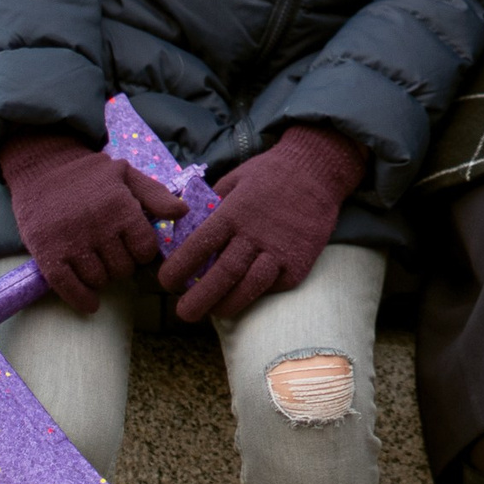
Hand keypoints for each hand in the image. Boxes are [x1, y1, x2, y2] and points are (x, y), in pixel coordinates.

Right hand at [0, 130, 187, 313]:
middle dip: (122, 265)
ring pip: (99, 280)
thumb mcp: (127, 174)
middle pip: (123, 269)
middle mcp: (98, 226)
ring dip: (102, 279)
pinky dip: (81, 299)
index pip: (145, 250)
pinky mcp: (48, 253)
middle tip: (112, 254)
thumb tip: (183, 212)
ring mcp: (72, 241)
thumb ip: (156, 194)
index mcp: (121, 207)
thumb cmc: (89, 174)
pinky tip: (90, 302)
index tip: (134, 248)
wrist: (42, 167)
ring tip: (98, 265)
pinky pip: (68, 287)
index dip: (142, 252)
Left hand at [159, 124, 364, 322]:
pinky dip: (256, 295)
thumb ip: (211, 205)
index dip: (178, 268)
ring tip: (212, 313)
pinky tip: (244, 296)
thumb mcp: (234, 179)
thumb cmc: (271, 174)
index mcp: (233, 212)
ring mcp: (280, 251)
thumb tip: (182, 228)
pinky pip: (273, 287)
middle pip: (222, 275)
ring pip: (249, 288)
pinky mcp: (299, 264)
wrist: (318, 171)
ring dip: (226, 305)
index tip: (165, 281)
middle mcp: (255, 234)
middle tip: (183, 313)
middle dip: (197, 300)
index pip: (198, 246)